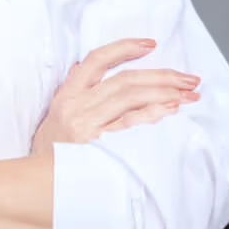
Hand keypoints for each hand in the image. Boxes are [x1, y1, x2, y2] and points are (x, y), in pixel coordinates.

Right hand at [31, 38, 200, 154]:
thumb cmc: (51, 150)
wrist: (40, 184)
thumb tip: (85, 66)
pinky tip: (170, 109)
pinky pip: (130, 125)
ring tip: (188, 93)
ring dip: (164, 92)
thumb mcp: (55, 114)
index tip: (149, 44)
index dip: (123, 48)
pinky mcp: (99, 146)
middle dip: (159, 75)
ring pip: (129, 97)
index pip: (96, 60)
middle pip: (123, 80)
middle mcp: (77, 106)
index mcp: (67, 94)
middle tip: (187, 77)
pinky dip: (152, 113)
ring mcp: (88, 126)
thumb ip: (72, 89)